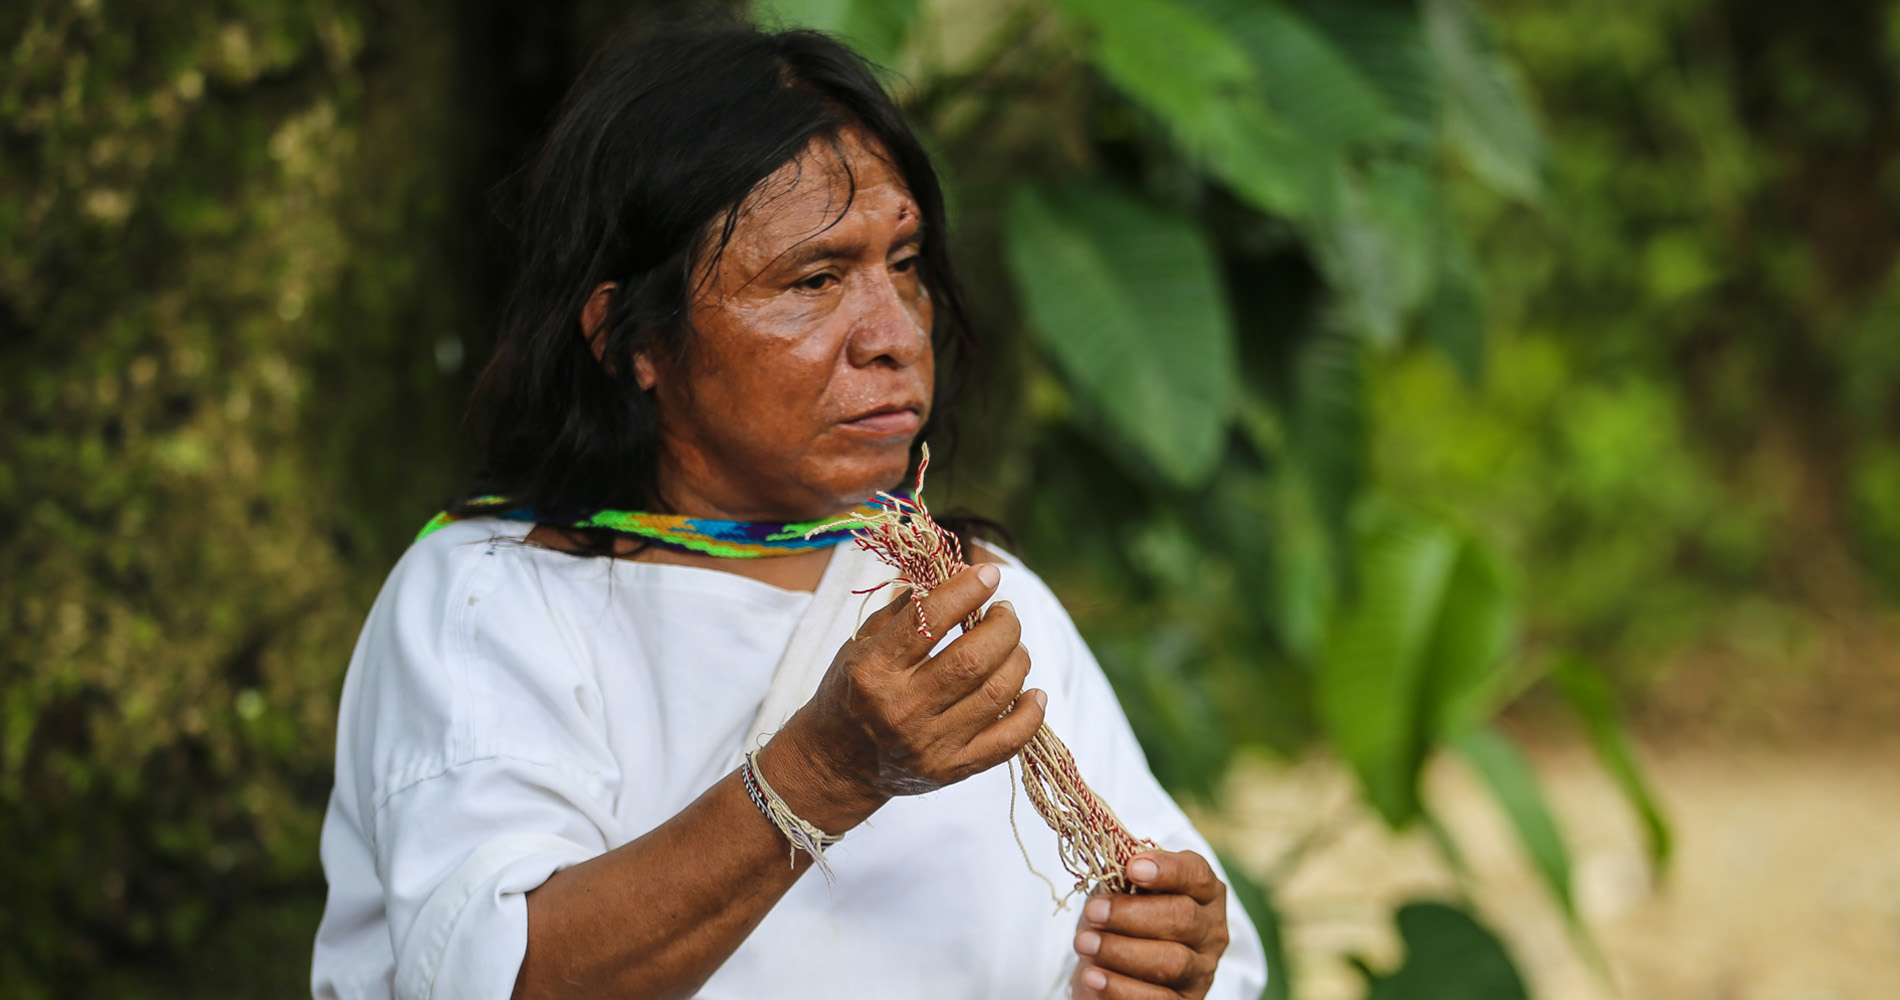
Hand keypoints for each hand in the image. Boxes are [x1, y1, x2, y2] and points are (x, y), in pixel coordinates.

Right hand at [762, 563, 1046, 829]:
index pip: (928, 622)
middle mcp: (900, 709)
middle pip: (972, 660)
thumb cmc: (851, 692)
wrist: (836, 764)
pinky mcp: (951, 770)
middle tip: (1005, 611)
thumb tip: (957, 573)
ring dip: (1017, 659)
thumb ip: (906, 610)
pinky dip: (1032, 712)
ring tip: (1014, 644)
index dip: (966, 591)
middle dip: (1003, 626)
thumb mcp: (860, 644)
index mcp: (872, 671)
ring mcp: (928, 745)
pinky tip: (1033, 691)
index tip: (989, 574)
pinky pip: (1009, 741)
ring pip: (996, 694)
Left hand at [1071, 851, 1229, 998]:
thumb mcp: (1123, 893)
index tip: (1132, 868)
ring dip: (1121, 951)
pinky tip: (1093, 976)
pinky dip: (1121, 988)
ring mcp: (1200, 972)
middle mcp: (1210, 932)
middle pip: (1183, 918)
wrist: (1115, 971)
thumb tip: (1111, 861)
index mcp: (1203, 894)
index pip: (1197, 875)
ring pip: (1171, 961)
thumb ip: (1123, 877)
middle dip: (1132, 914)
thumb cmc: (1122, 921)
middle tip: (1093, 913)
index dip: (1168, 870)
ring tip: (1084, 944)